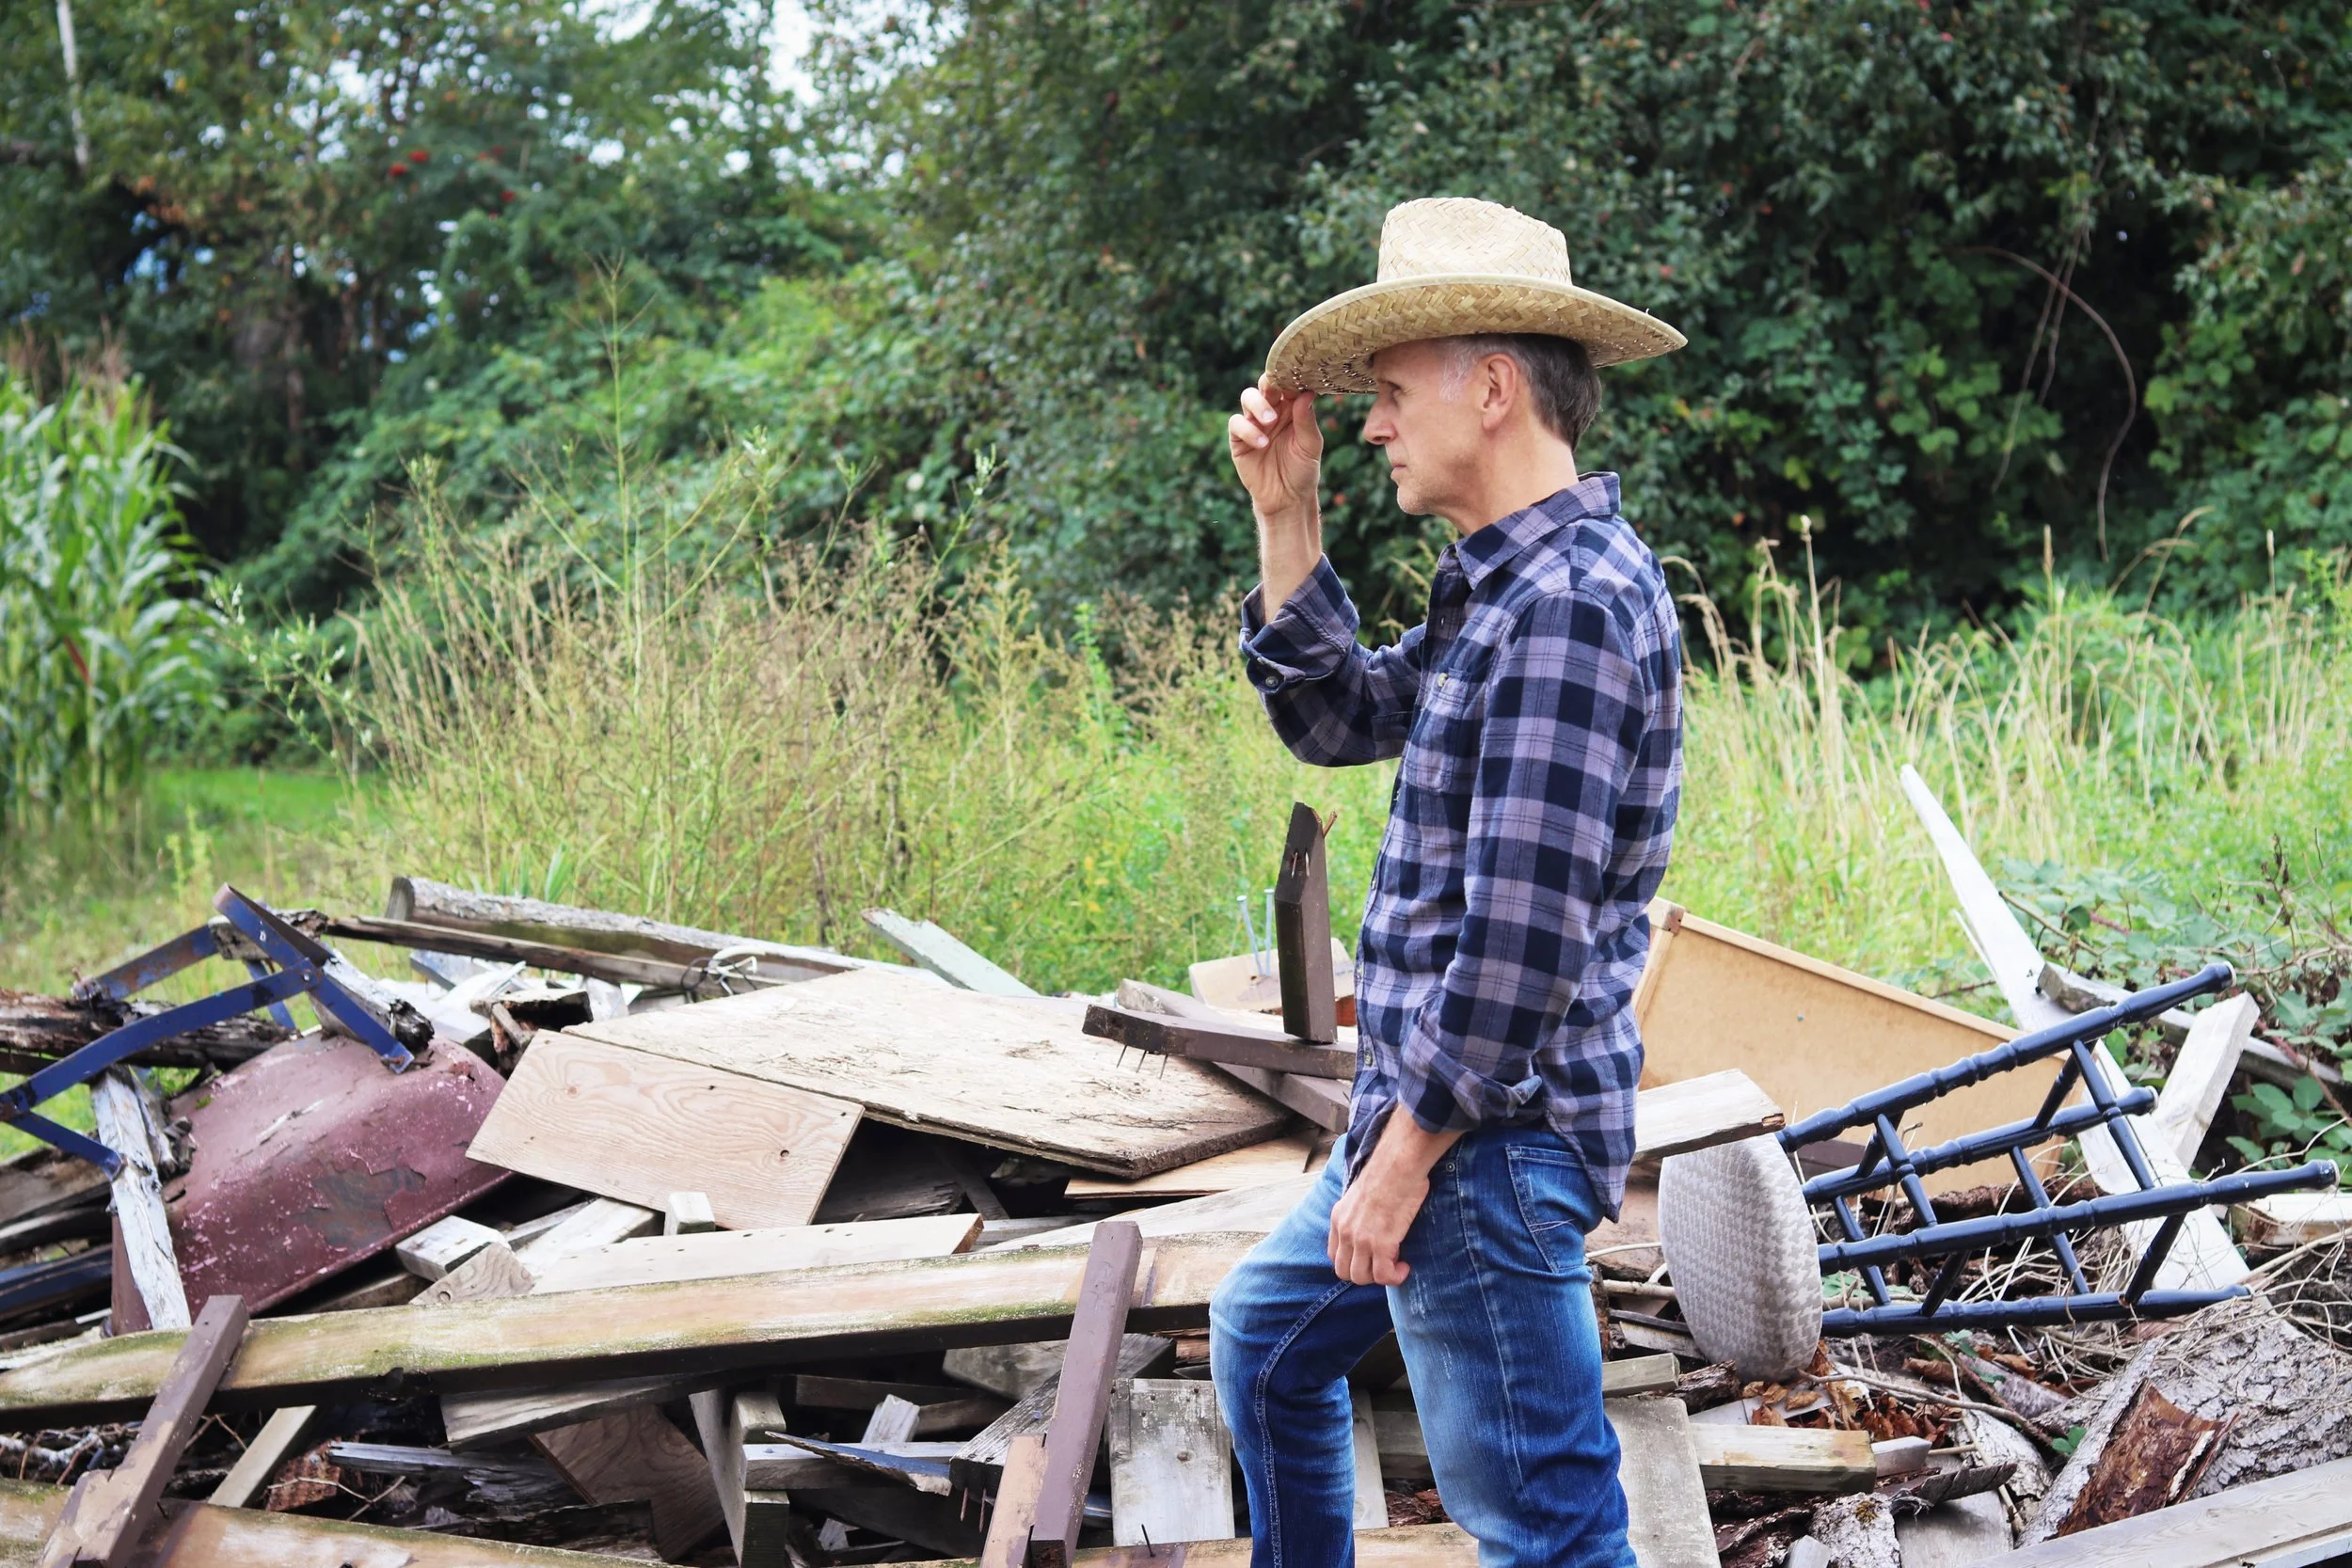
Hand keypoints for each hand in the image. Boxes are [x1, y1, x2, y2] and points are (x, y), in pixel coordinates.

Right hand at [1227, 376, 1322, 523]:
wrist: (1287, 498)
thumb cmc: (1303, 470)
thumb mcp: (1311, 445)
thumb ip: (1307, 420)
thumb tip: (1306, 394)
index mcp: (1292, 407)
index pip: (1288, 384)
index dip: (1290, 378)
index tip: (1296, 377)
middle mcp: (1272, 411)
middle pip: (1265, 384)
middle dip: (1270, 383)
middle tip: (1277, 390)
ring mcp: (1254, 423)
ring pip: (1248, 397)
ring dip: (1258, 405)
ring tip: (1270, 422)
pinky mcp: (1238, 439)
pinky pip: (1236, 424)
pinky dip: (1247, 430)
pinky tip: (1261, 443)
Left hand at [1327, 1115, 1460, 1286]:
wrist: (1397, 1166)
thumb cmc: (1388, 1173)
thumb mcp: (1359, 1193)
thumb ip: (1358, 1211)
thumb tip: (1371, 1220)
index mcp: (1338, 1218)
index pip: (1334, 1255)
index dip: (1353, 1262)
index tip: (1370, 1258)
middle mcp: (1345, 1231)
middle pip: (1344, 1272)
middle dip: (1365, 1274)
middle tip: (1384, 1263)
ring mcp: (1361, 1239)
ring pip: (1361, 1278)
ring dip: (1380, 1277)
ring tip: (1396, 1265)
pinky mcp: (1381, 1244)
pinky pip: (1384, 1276)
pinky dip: (1395, 1277)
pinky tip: (1404, 1267)